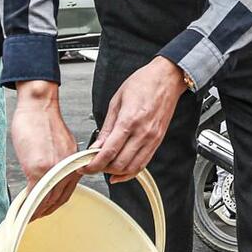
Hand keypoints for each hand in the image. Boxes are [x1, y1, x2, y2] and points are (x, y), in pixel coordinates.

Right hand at [10, 83, 81, 218]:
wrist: (38, 105)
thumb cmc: (44, 120)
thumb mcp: (62, 143)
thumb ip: (61, 161)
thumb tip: (52, 175)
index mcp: (74, 163)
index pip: (68, 190)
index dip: (56, 203)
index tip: (47, 209)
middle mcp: (67, 168)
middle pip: (59, 198)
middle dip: (47, 210)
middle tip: (37, 216)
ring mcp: (53, 170)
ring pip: (48, 199)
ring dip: (38, 210)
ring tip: (29, 216)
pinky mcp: (38, 168)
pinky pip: (35, 194)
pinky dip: (30, 204)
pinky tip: (24, 208)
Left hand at [91, 58, 187, 180]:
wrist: (166, 78)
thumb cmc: (143, 83)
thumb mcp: (117, 101)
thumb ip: (107, 127)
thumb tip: (97, 145)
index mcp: (129, 120)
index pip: (108, 152)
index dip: (94, 164)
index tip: (85, 167)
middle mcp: (142, 133)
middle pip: (119, 163)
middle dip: (102, 169)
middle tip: (92, 165)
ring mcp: (152, 139)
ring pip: (132, 168)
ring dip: (116, 172)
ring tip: (104, 166)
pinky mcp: (157, 141)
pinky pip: (143, 163)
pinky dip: (130, 172)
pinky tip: (120, 172)